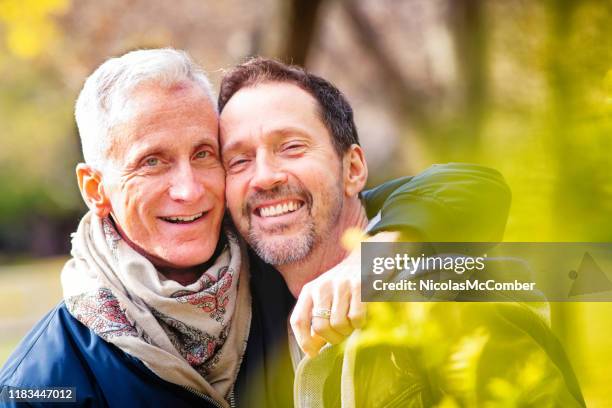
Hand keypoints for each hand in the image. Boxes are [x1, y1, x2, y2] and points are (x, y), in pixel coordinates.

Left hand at [290, 231, 399, 356]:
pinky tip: (361, 316)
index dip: (303, 341)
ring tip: (351, 324)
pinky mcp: (360, 286)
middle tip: (341, 335)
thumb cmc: (343, 284)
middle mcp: (322, 286)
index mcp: (309, 290)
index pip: (298, 320)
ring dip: (348, 331)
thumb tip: (312, 349)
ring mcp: (341, 285)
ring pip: (339, 325)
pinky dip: (360, 324)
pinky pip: (356, 318)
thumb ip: (316, 320)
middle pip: (320, 327)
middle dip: (333, 339)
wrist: (365, 256)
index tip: (313, 353)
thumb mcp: (324, 297)